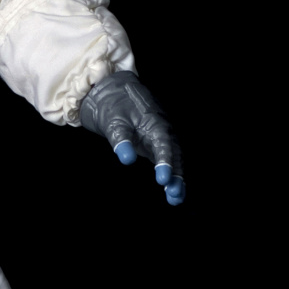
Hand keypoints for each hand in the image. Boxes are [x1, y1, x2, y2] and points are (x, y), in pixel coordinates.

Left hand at [79, 71, 184, 204]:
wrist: (112, 89)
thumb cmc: (113, 103)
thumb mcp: (113, 121)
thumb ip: (120, 139)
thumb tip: (127, 159)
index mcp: (155, 123)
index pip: (164, 145)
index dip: (165, 163)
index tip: (163, 180)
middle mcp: (163, 130)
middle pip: (175, 155)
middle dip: (176, 175)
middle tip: (174, 194)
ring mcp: (160, 136)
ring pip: (174, 159)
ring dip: (176, 178)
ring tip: (175, 199)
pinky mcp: (155, 142)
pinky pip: (167, 159)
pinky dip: (170, 173)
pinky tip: (169, 190)